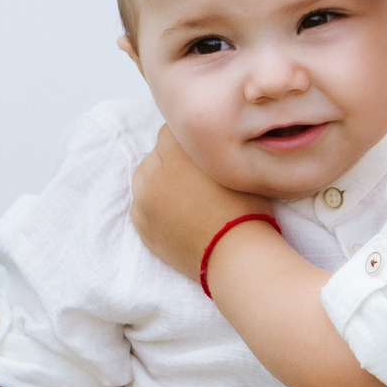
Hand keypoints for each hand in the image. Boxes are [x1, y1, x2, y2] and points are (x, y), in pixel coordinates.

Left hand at [130, 126, 271, 279]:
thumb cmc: (245, 209)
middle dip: (172, 159)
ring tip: (182, 194)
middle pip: (156, 153)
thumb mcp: (233, 166)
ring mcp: (144, 201)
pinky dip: (153, 204)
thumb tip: (201, 140)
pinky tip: (174, 212)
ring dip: (159, 179)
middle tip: (194, 176)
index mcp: (178, 153)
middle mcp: (155, 173)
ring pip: (144, 177)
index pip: (171, 131)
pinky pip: (140, 203)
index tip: (199, 152)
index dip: (188, 141)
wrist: (236, 255)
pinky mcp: (142, 225)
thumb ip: (210, 149)